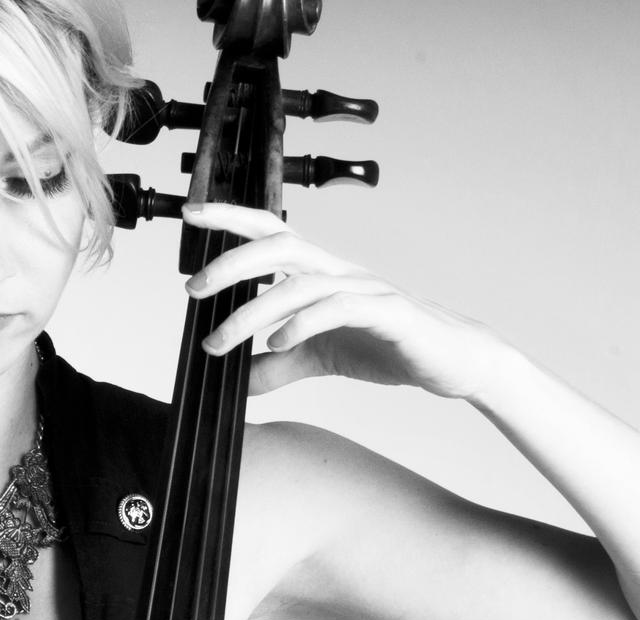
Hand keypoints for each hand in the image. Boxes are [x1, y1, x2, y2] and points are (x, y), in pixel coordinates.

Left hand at [179, 202, 514, 399]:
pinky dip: (303, 324)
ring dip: (253, 312)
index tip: (190, 213)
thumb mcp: (316, 358)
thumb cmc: (385, 345)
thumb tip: (235, 382)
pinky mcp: (390, 313)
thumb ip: (274, 367)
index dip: (232, 217)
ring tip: (220, 342)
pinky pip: (342, 308)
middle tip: (193, 289)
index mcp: (320, 272)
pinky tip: (278, 344)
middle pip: (280, 246)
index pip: (271, 232)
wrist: (452, 361)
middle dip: (231, 262)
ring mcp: (366, 289)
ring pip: (302, 284)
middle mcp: (339, 271)